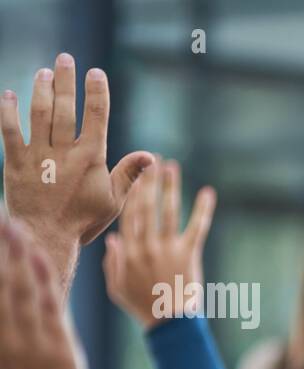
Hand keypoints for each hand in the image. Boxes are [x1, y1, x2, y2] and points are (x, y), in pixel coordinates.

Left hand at [0, 55, 152, 290]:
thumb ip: (129, 174)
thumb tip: (151, 156)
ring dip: (40, 89)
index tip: (95, 73)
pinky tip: (9, 95)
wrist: (46, 237)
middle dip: (66, 80)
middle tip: (65, 58)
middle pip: (65, 107)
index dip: (96, 92)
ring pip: (38, 114)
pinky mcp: (14, 163)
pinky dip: (8, 111)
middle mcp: (64, 153)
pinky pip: (9, 131)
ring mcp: (38, 156)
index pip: (95, 117)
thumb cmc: (82, 221)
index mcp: (90, 160)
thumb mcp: (113, 201)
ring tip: (43, 73)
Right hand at [0, 218, 86, 368]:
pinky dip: (43, 278)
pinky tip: (38, 254)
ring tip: (12, 225)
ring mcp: (29, 342)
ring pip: (20, 288)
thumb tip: (2, 313)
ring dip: (16, 253)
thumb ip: (0, 343)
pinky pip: (49, 305)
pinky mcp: (57, 349)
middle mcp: (2, 338)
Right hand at [104, 158, 216, 328]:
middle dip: (147, 181)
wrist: (169, 323)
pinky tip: (208, 193)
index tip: (131, 174)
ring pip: (168, 211)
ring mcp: (167, 249)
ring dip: (170, 187)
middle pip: (145, 206)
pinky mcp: (189, 254)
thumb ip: (112, 262)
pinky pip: (197, 227)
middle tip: (150, 160)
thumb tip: (112, 238)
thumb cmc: (142, 306)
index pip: (127, 215)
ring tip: (172, 167)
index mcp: (128, 251)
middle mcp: (146, 246)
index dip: (130, 192)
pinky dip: (203, 209)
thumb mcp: (116, 287)